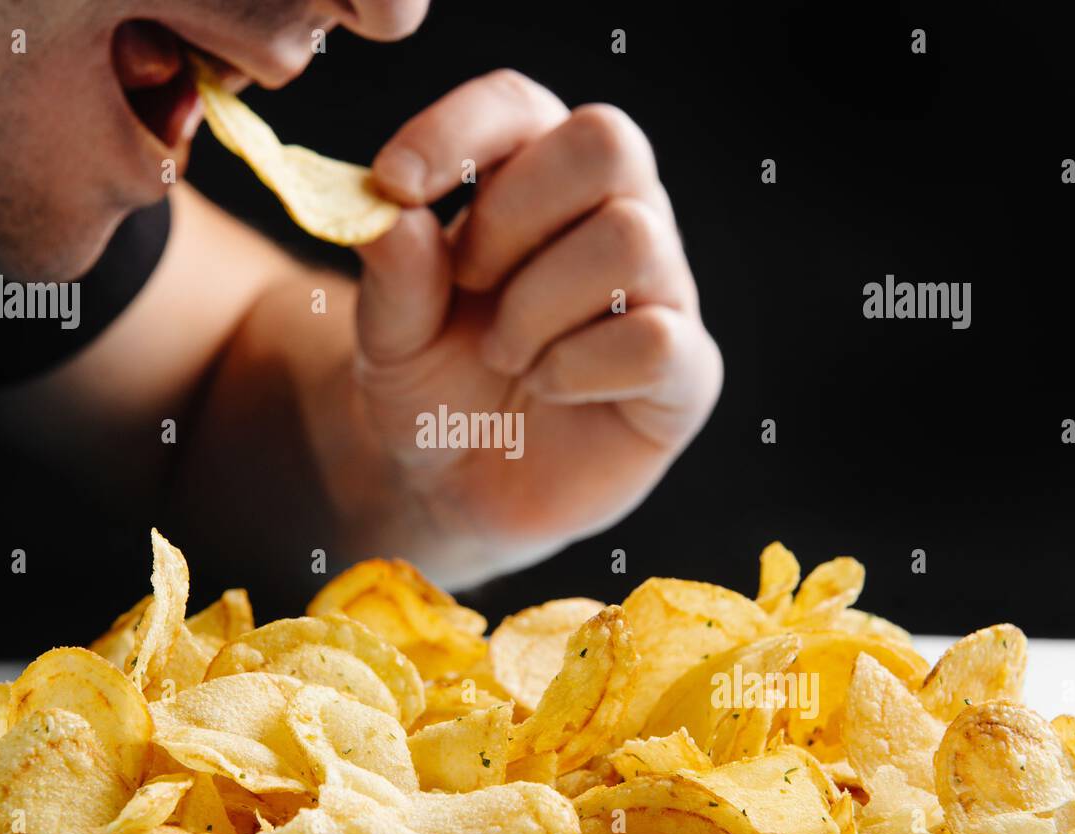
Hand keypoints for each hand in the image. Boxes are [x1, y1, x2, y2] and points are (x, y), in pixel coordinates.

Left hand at [353, 70, 721, 584]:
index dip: (459, 131)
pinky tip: (547, 386)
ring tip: (503, 353)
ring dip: (537, 306)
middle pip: (608, 142)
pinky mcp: (685, 372)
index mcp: (536, 181)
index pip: (520, 106)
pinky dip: (579, 366)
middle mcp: (614, 216)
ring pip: (631, 239)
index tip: (395, 185)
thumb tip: (394, 211)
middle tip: (467, 283)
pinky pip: (657, 339)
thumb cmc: (431, 386)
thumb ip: (392, 274)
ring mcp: (660, 292)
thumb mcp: (388, 334)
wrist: (456, 486)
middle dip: (513, 215)